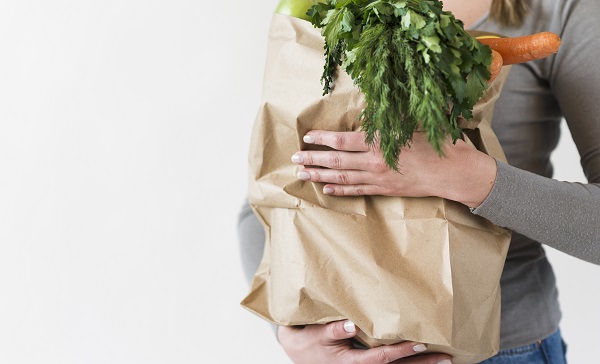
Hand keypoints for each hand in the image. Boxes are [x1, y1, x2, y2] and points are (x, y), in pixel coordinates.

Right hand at [277, 320, 451, 363]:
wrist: (299, 353)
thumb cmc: (308, 341)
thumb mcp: (316, 335)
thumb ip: (333, 330)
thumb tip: (351, 324)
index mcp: (351, 363)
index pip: (382, 358)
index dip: (402, 351)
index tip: (421, 343)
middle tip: (446, 358)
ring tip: (444, 361)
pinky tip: (422, 361)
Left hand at [291, 130, 496, 207]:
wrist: (455, 173)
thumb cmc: (437, 143)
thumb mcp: (413, 122)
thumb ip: (390, 116)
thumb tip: (371, 106)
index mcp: (380, 142)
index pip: (342, 141)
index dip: (321, 140)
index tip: (306, 138)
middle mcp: (374, 162)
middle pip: (335, 162)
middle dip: (312, 160)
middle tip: (294, 160)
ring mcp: (378, 179)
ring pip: (342, 178)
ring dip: (320, 177)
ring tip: (302, 175)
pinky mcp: (385, 190)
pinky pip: (356, 191)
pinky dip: (340, 191)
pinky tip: (326, 190)